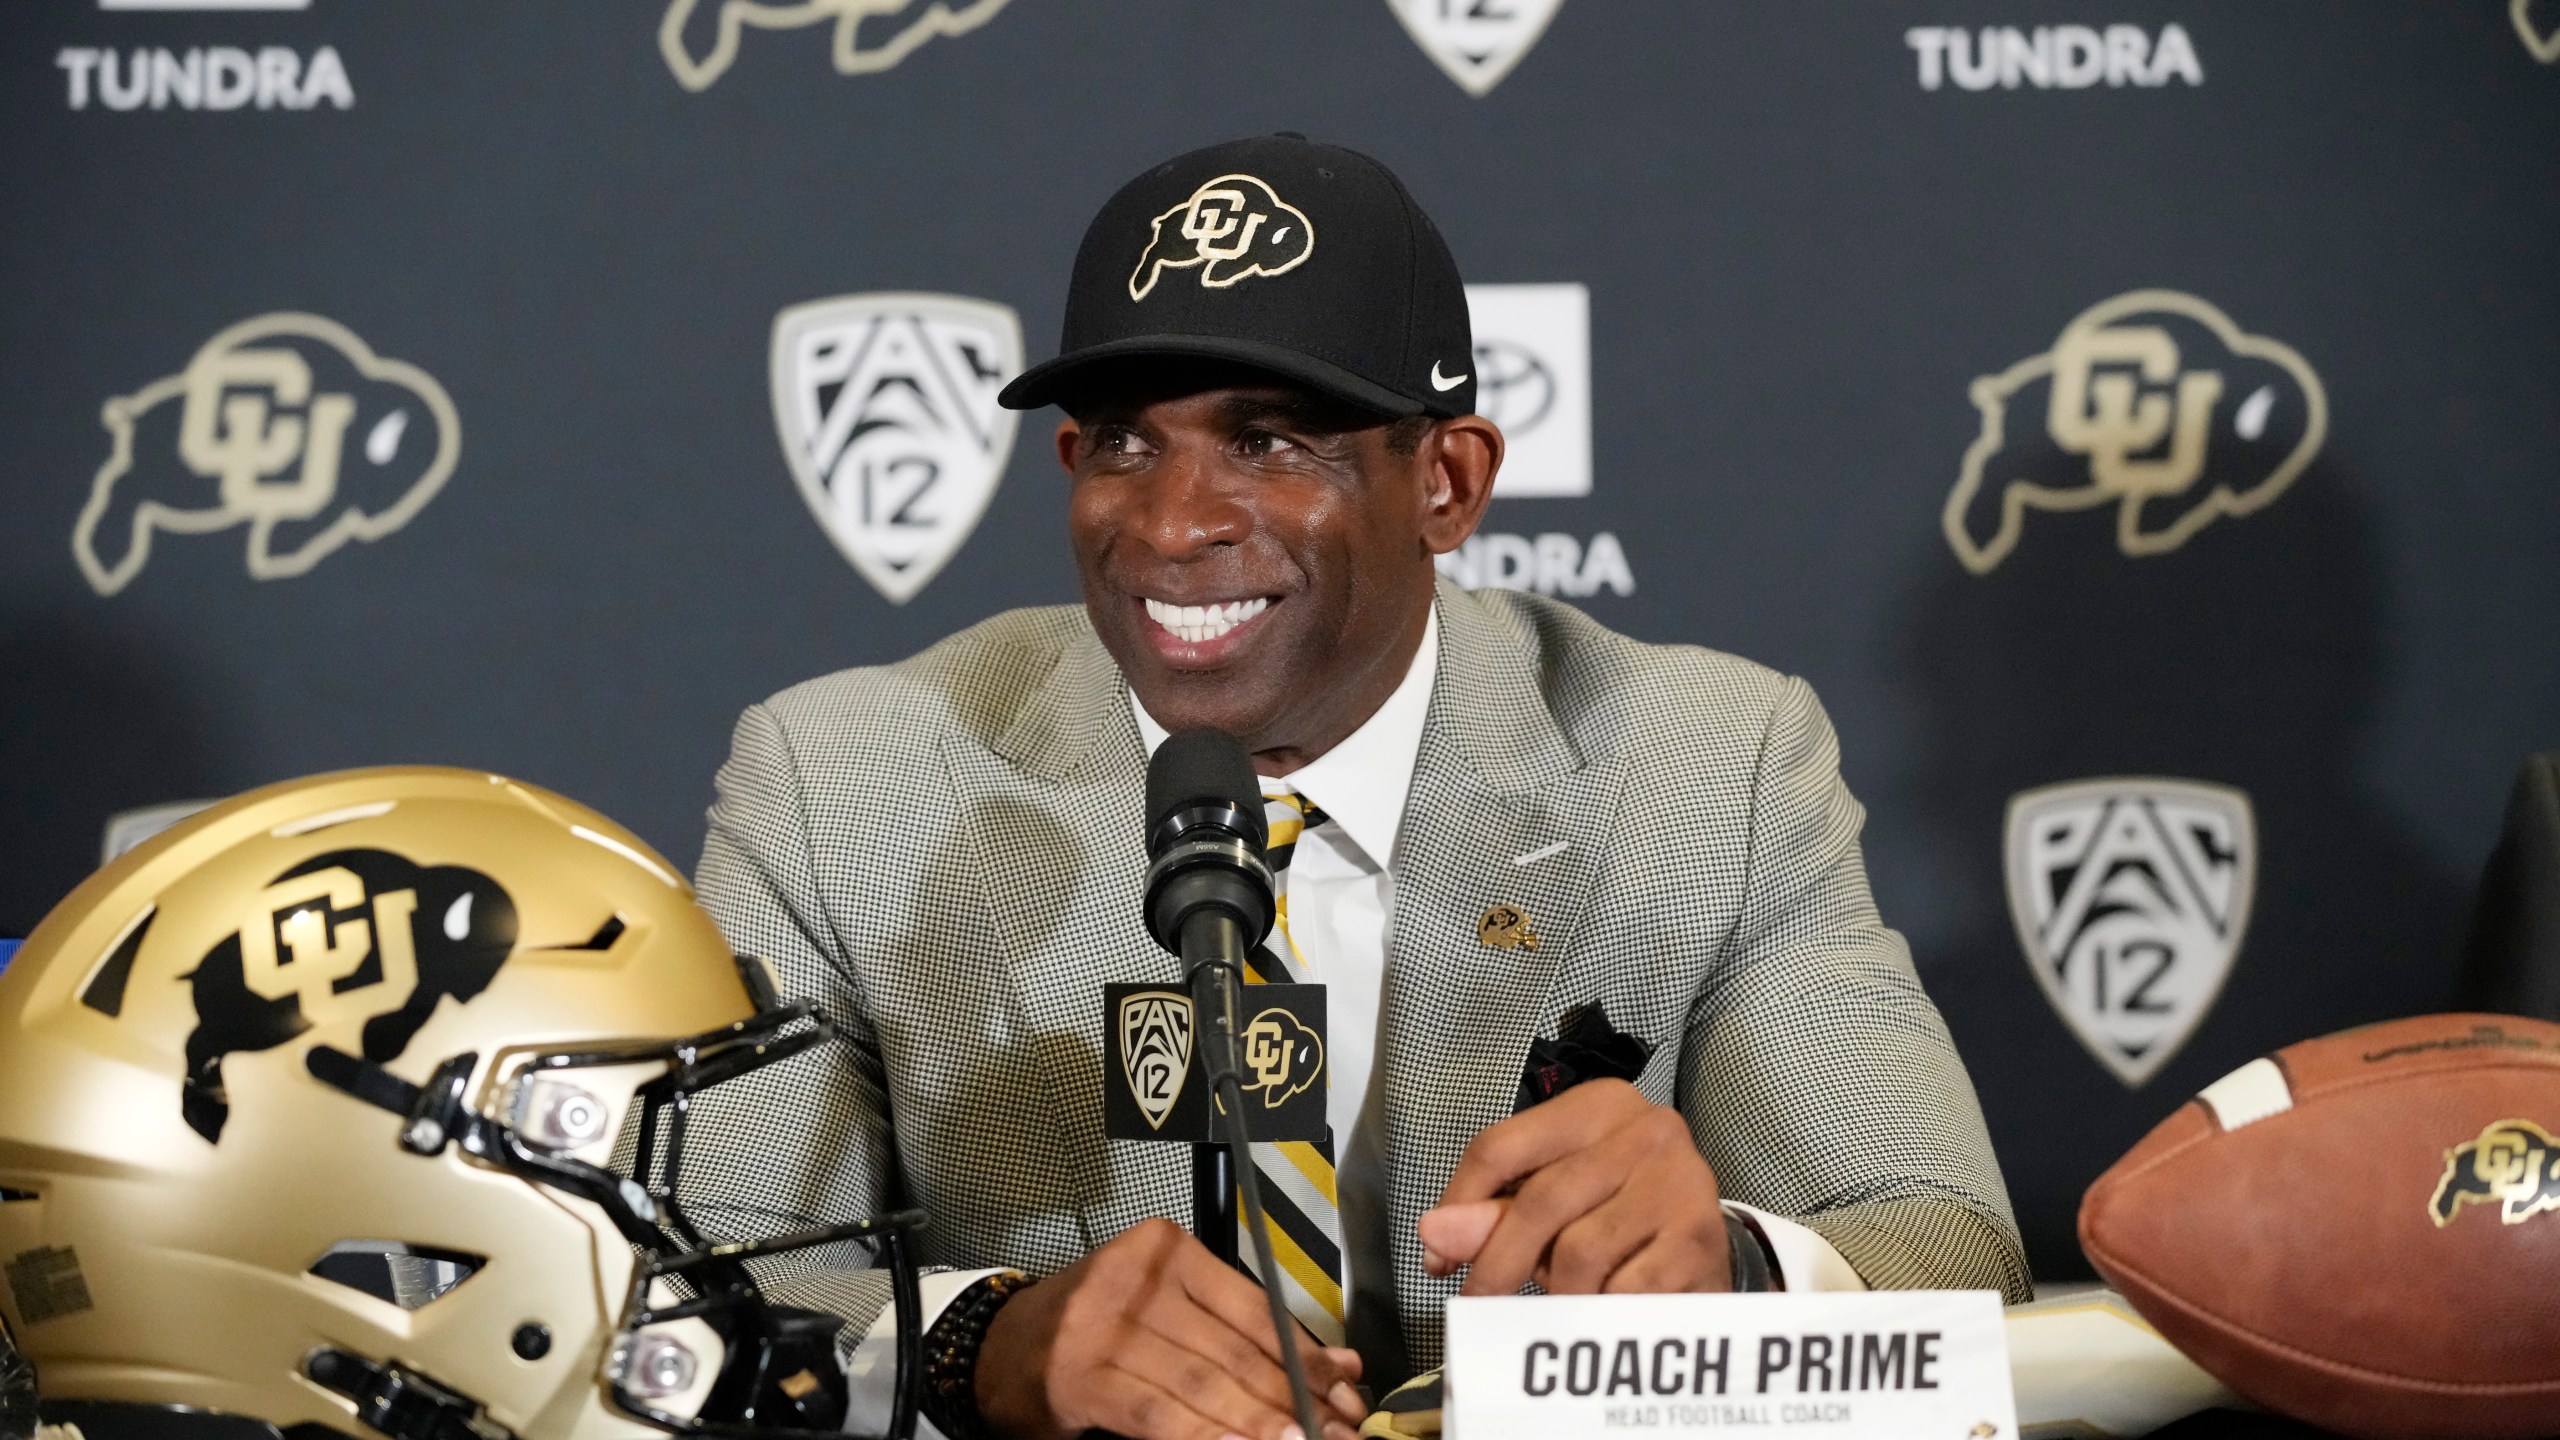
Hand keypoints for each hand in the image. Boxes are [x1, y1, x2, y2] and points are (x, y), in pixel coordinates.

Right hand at [974, 1217, 1367, 1439]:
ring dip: (1262, 1423)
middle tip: (1340, 1433)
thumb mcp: (1164, 1307)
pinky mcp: (1084, 1377)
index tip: (1349, 1391)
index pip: (1256, 1308)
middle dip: (1296, 1399)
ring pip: (1206, 1384)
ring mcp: (1107, 1326)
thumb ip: (1239, 1332)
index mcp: (1168, 1249)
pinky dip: (1207, 1435)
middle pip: (1238, 1350)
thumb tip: (1338, 1369)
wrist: (997, 1349)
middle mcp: (1139, 1279)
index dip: (1309, 1357)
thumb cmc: (1094, 1329)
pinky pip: (1161, 1414)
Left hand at [1417, 1079, 1731, 1295]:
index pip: (1500, 1147)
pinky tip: (1603, 1311)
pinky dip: (1602, 1312)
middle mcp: (1645, 1130)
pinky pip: (1623, 1292)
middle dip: (1496, 1263)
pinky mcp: (1700, 1238)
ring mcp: (1679, 1181)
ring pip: (1579, 1252)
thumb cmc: (1620, 1216)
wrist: (1712, 1246)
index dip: (1459, 1205)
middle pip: (1539, 1201)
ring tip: (1561, 1301)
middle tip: (1479, 1303)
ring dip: (1558, 1292)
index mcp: (1597, 1105)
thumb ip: (1494, 1213)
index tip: (1440, 1258)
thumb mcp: (1554, 1202)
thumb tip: (1434, 1232)